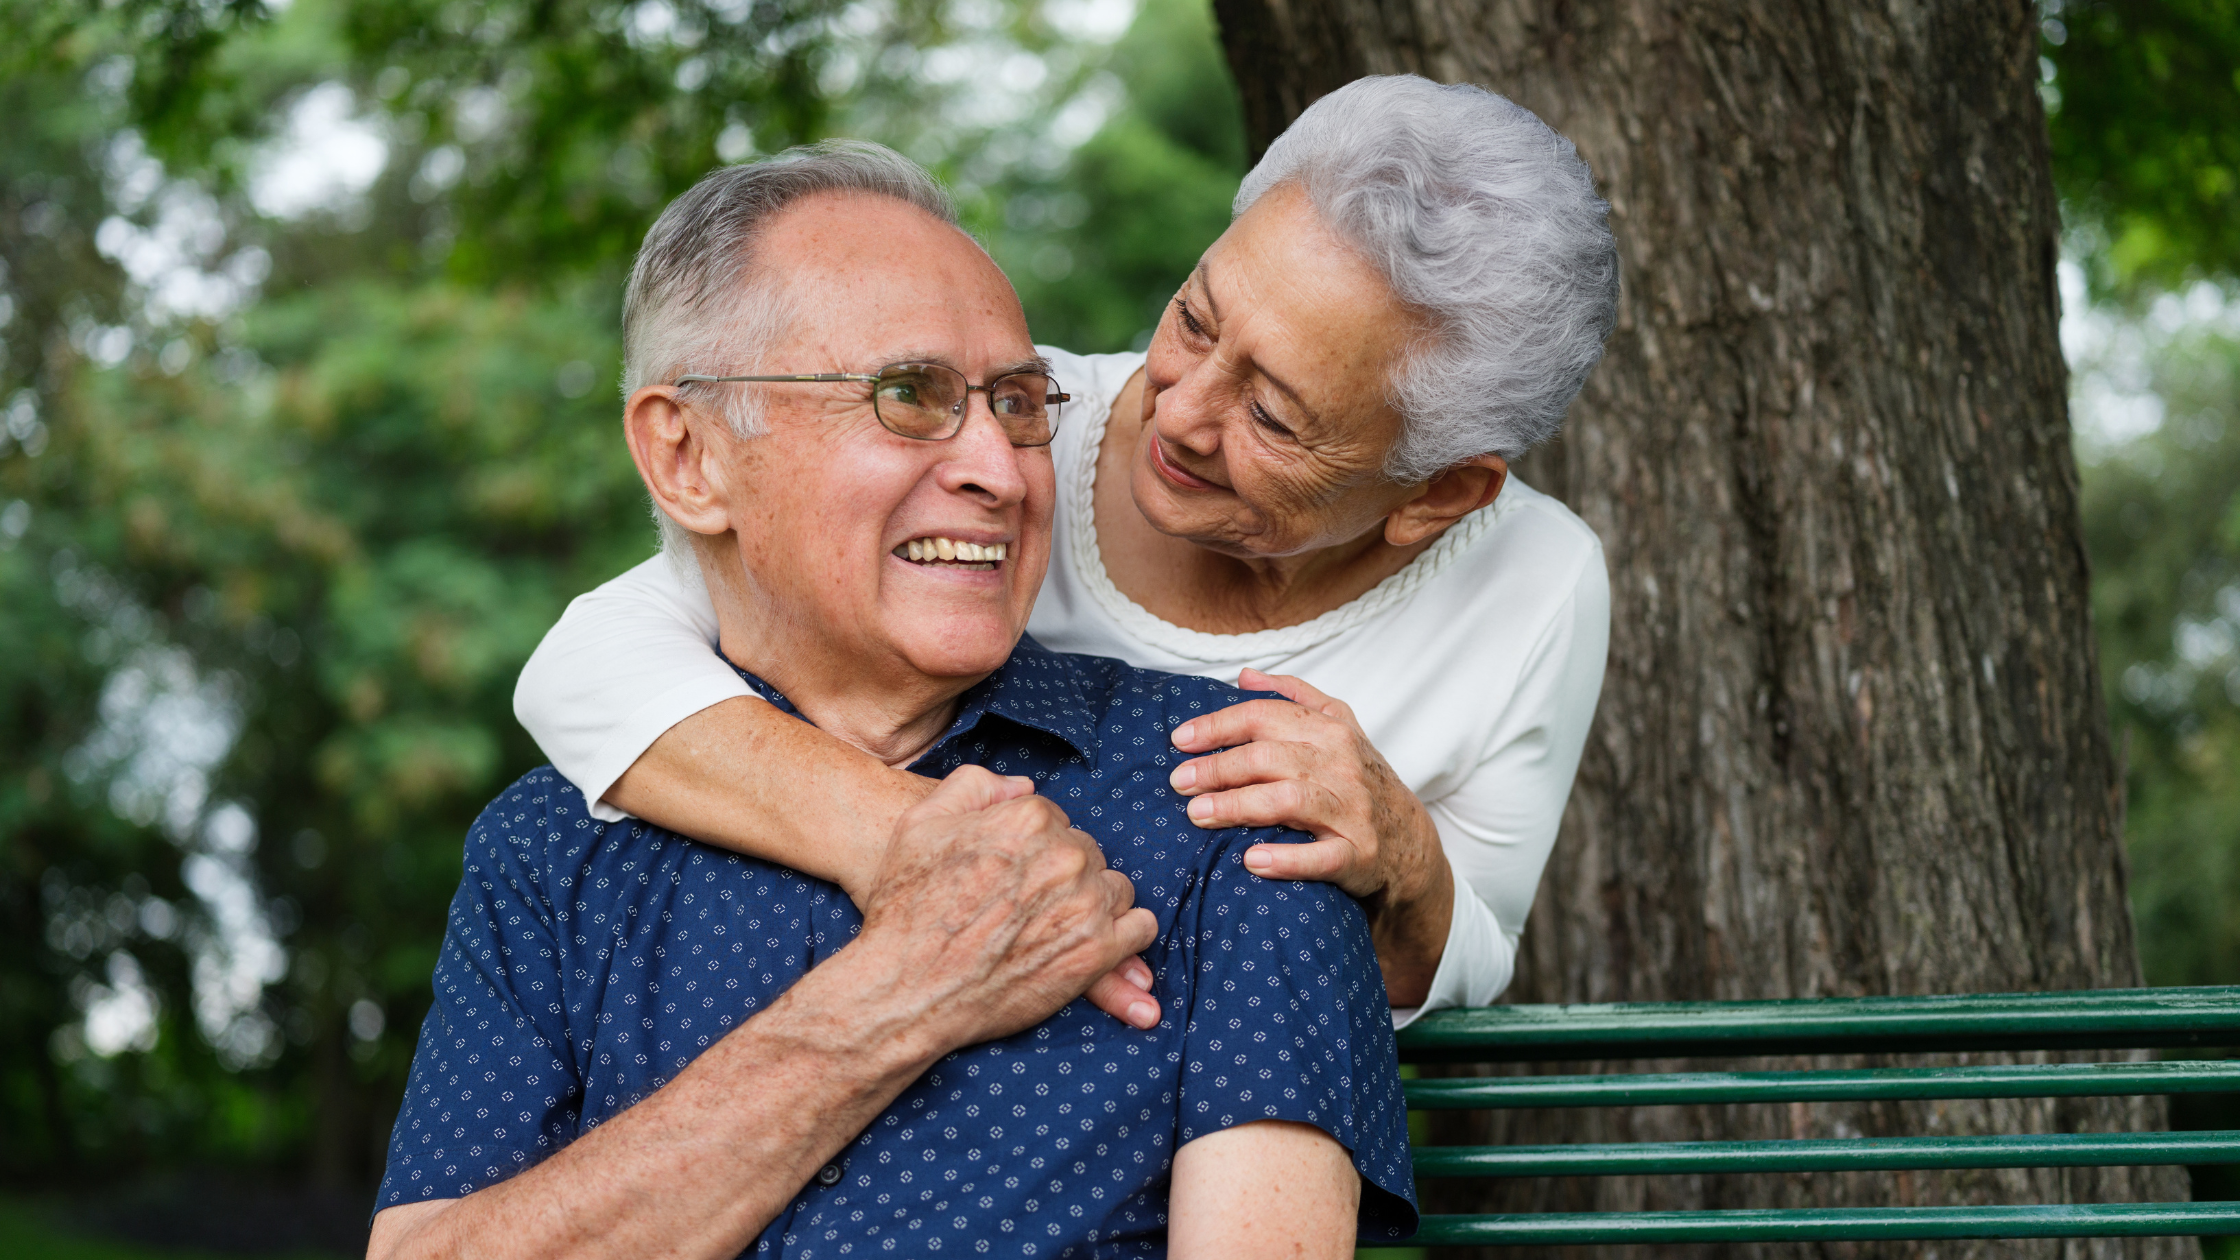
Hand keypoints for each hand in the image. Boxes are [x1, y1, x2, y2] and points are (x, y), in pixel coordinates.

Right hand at [857, 766, 1161, 1050]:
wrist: (906, 989)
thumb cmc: (907, 908)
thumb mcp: (920, 824)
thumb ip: (975, 787)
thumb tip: (1023, 788)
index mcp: (1029, 818)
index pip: (1055, 821)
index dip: (1031, 848)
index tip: (1012, 875)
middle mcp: (1065, 855)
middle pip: (1086, 853)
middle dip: (1063, 875)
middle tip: (1028, 906)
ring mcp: (1085, 904)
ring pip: (1114, 888)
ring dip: (1093, 902)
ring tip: (1054, 926)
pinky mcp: (1097, 952)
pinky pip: (1139, 928)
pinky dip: (1122, 935)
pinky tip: (1092, 943)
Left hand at [1168, 670, 1440, 900]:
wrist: (1410, 842)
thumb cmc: (1360, 779)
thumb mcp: (1338, 726)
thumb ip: (1293, 696)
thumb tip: (1244, 675)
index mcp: (1329, 730)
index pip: (1264, 716)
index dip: (1218, 726)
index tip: (1180, 740)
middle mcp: (1341, 765)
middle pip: (1269, 758)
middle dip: (1218, 768)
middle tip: (1179, 783)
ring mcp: (1351, 810)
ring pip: (1290, 801)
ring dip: (1239, 805)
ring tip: (1198, 813)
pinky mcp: (1358, 854)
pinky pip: (1322, 857)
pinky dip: (1287, 858)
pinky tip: (1252, 860)